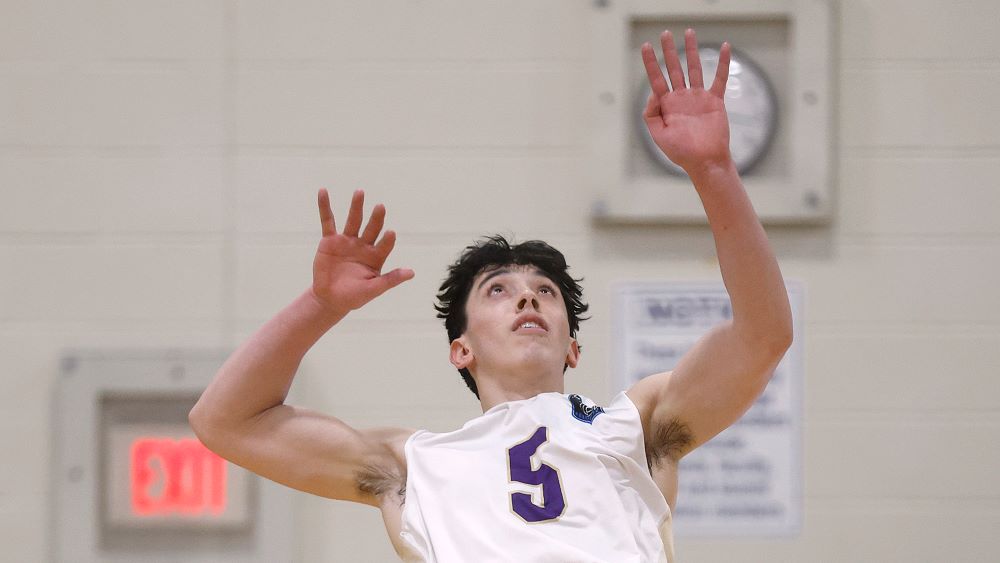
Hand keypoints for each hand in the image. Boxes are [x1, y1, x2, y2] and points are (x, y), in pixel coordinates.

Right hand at [311, 189, 413, 313]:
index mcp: (377, 256)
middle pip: (372, 228)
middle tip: (381, 207)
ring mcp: (347, 241)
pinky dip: (325, 206)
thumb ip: (390, 279)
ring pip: (353, 220)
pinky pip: (327, 221)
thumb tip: (412, 273)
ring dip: (357, 207)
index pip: (385, 245)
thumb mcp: (374, 289)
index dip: (388, 239)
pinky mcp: (330, 240)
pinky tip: (323, 192)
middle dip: (376, 218)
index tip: (390, 233)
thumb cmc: (355, 296)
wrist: (330, 298)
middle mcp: (364, 245)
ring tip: (360, 192)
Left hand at [641, 29, 732, 175]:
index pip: (657, 79)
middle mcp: (682, 98)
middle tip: (665, 33)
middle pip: (674, 68)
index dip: (651, 63)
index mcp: (667, 106)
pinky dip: (722, 63)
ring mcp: (698, 98)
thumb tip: (652, 94)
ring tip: (689, 32)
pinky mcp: (715, 101)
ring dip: (692, 50)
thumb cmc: (681, 152)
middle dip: (669, 51)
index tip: (646, 46)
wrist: (705, 161)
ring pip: (694, 68)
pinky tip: (725, 47)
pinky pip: (719, 78)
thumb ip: (652, 115)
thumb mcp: (659, 135)